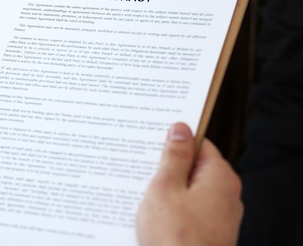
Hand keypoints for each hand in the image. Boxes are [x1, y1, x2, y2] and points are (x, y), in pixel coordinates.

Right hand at [136, 123, 242, 245]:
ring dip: (166, 191)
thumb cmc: (176, 238)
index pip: (199, 143)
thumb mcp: (165, 187)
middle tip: (140, 168)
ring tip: (139, 193)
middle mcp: (226, 195)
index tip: (154, 139)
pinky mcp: (209, 233)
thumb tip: (181, 130)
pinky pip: (188, 211)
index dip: (175, 140)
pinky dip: (171, 209)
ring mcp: (219, 217)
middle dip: (167, 167)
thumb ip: (174, 156)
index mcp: (219, 176)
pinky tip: (150, 215)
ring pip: (188, 191)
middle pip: (193, 167)